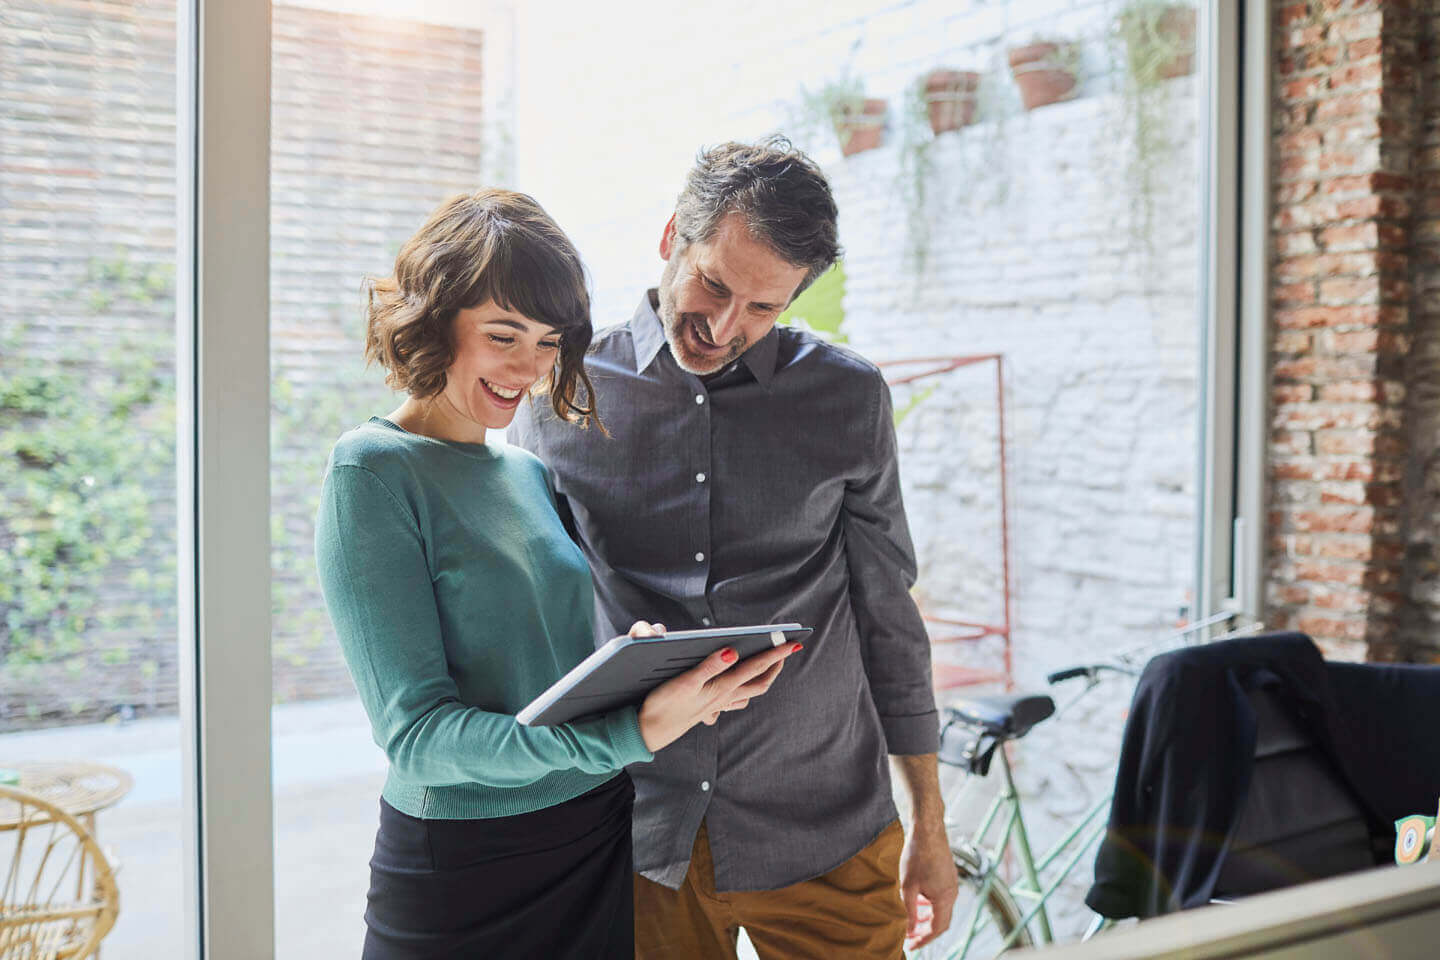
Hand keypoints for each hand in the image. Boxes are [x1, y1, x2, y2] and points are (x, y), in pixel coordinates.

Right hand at [637, 634, 801, 751]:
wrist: (649, 730)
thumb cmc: (664, 705)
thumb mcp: (685, 682)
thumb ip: (710, 666)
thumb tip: (733, 652)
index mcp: (722, 688)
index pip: (756, 667)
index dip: (776, 654)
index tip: (793, 643)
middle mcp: (724, 698)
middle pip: (760, 683)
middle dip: (775, 666)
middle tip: (786, 651)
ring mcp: (717, 705)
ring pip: (749, 693)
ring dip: (762, 678)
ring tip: (768, 665)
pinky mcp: (708, 709)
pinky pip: (734, 701)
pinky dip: (743, 692)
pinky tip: (738, 687)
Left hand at [900, 816, 958, 948]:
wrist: (928, 829)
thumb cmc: (917, 856)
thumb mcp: (908, 887)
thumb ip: (909, 911)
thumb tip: (908, 931)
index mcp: (945, 898)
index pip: (938, 929)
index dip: (924, 939)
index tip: (911, 946)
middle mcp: (952, 893)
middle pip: (942, 921)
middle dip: (926, 931)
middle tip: (911, 937)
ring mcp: (952, 884)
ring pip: (942, 909)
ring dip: (928, 918)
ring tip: (913, 921)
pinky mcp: (948, 875)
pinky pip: (942, 897)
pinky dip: (931, 905)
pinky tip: (919, 901)